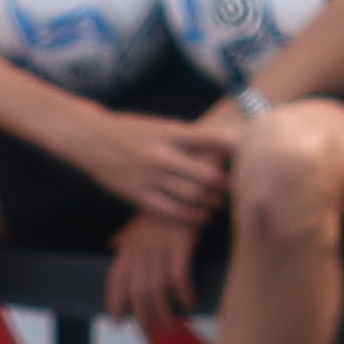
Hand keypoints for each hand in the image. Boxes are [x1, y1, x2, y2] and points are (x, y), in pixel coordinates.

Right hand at [73, 105, 233, 227]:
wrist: (91, 138)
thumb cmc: (132, 130)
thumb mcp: (162, 125)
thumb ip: (189, 138)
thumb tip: (225, 147)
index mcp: (170, 132)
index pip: (212, 139)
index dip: (235, 150)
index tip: (253, 156)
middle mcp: (161, 154)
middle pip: (206, 175)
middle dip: (227, 184)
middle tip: (241, 188)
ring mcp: (149, 176)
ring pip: (191, 195)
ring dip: (213, 202)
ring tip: (223, 203)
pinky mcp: (138, 195)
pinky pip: (170, 210)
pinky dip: (191, 216)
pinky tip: (203, 217)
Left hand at [100, 209, 199, 329]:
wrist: (188, 185)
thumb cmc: (166, 204)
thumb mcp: (140, 218)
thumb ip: (126, 235)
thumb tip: (113, 243)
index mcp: (130, 244)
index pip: (116, 277)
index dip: (115, 301)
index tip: (118, 322)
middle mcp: (142, 248)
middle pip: (137, 291)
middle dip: (144, 318)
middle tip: (153, 336)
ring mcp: (161, 246)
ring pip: (157, 289)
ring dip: (164, 313)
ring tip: (172, 328)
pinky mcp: (182, 243)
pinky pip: (179, 276)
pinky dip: (183, 293)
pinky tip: (190, 304)